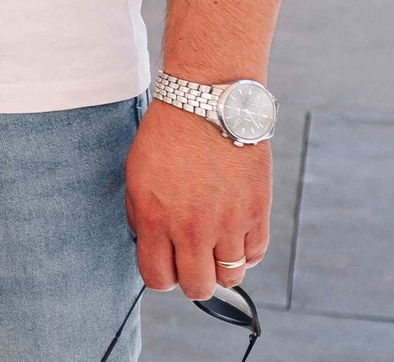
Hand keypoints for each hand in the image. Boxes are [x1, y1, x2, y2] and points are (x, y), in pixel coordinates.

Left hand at [126, 98, 269, 300]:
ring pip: (230, 277)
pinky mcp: (257, 214)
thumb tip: (150, 244)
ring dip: (220, 267)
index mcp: (156, 219)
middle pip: (197, 288)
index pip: (157, 277)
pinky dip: (245, 252)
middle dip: (192, 280)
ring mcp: (228, 224)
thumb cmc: (167, 137)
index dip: (161, 276)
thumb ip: (141, 216)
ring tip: (214, 247)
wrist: (208, 106)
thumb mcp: (136, 175)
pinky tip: (234, 235)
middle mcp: (192, 229)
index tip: (165, 265)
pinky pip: (255, 255)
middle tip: (191, 261)